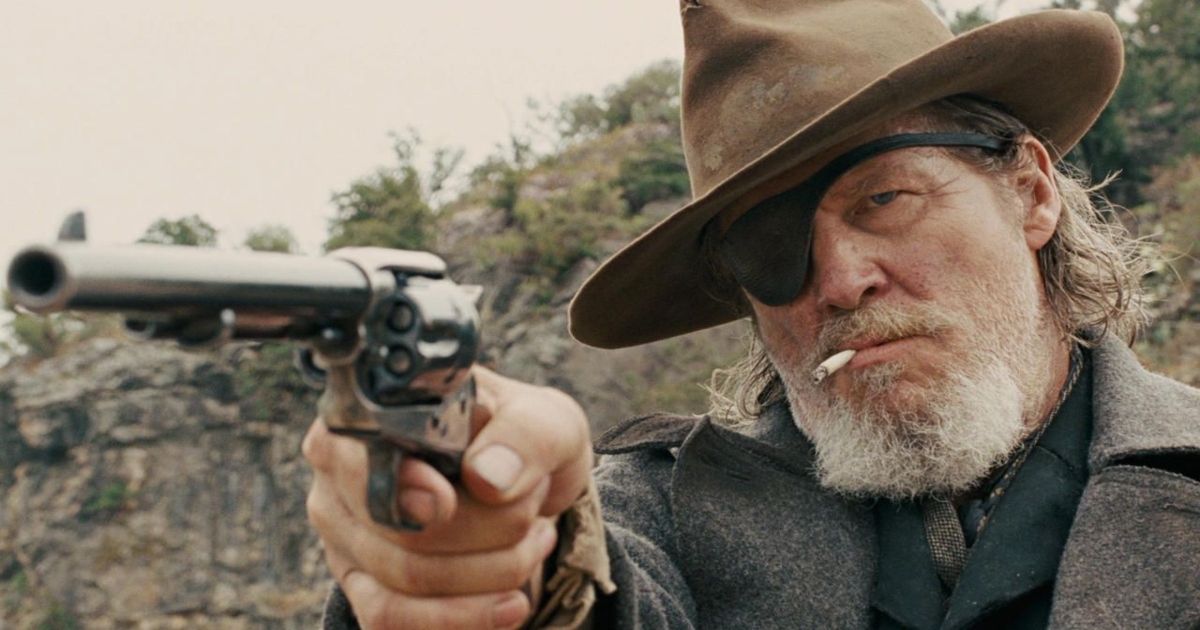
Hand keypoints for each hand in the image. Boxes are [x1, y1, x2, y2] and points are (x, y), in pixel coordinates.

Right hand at [302, 366, 592, 629]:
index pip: (361, 459)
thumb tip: (487, 479)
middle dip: (488, 530)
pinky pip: (392, 620)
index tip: (449, 501)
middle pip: (398, 529)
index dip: (403, 488)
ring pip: (404, 580)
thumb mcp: (546, 420)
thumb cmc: (524, 441)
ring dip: (490, 571)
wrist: (527, 488)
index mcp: (371, 414)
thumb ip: (524, 436)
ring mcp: (344, 534)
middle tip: (533, 509)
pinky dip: (463, 618)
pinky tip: (511, 604)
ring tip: (534, 542)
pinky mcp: (362, 586)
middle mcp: (339, 473)